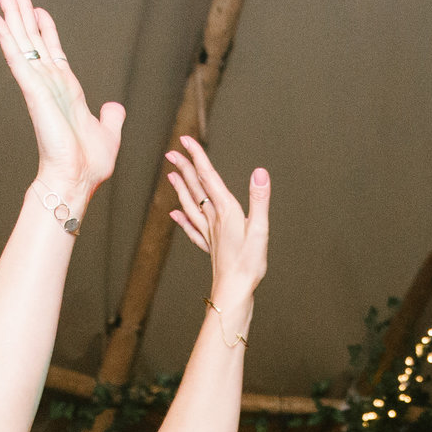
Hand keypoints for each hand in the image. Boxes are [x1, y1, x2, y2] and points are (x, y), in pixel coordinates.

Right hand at [0, 0, 123, 201]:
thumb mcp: (109, 133)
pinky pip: (16, 55)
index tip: (37, 7)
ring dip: (10, 13)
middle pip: (31, 37)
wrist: (77, 179)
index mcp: (66, 88)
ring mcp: (38, 83)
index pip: (52, 49)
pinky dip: (4, 34)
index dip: (44, 27)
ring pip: (21, 39)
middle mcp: (50, 81)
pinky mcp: (32, 89)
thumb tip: (115, 106)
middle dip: (21, 11)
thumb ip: (111, 117)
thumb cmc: (88, 164)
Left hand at [162, 136, 270, 303]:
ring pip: (190, 205)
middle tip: (172, 152)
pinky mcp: (209, 246)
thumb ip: (259, 199)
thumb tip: (260, 172)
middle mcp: (214, 219)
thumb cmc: (248, 263)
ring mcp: (209, 233)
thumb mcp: (260, 229)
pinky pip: (192, 228)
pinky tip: (174, 213)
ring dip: (181, 188)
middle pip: (196, 188)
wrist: (234, 291)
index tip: (186, 140)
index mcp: (226, 211)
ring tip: (171, 175)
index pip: (209, 177)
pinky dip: (182, 218)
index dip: (197, 157)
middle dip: (184, 168)